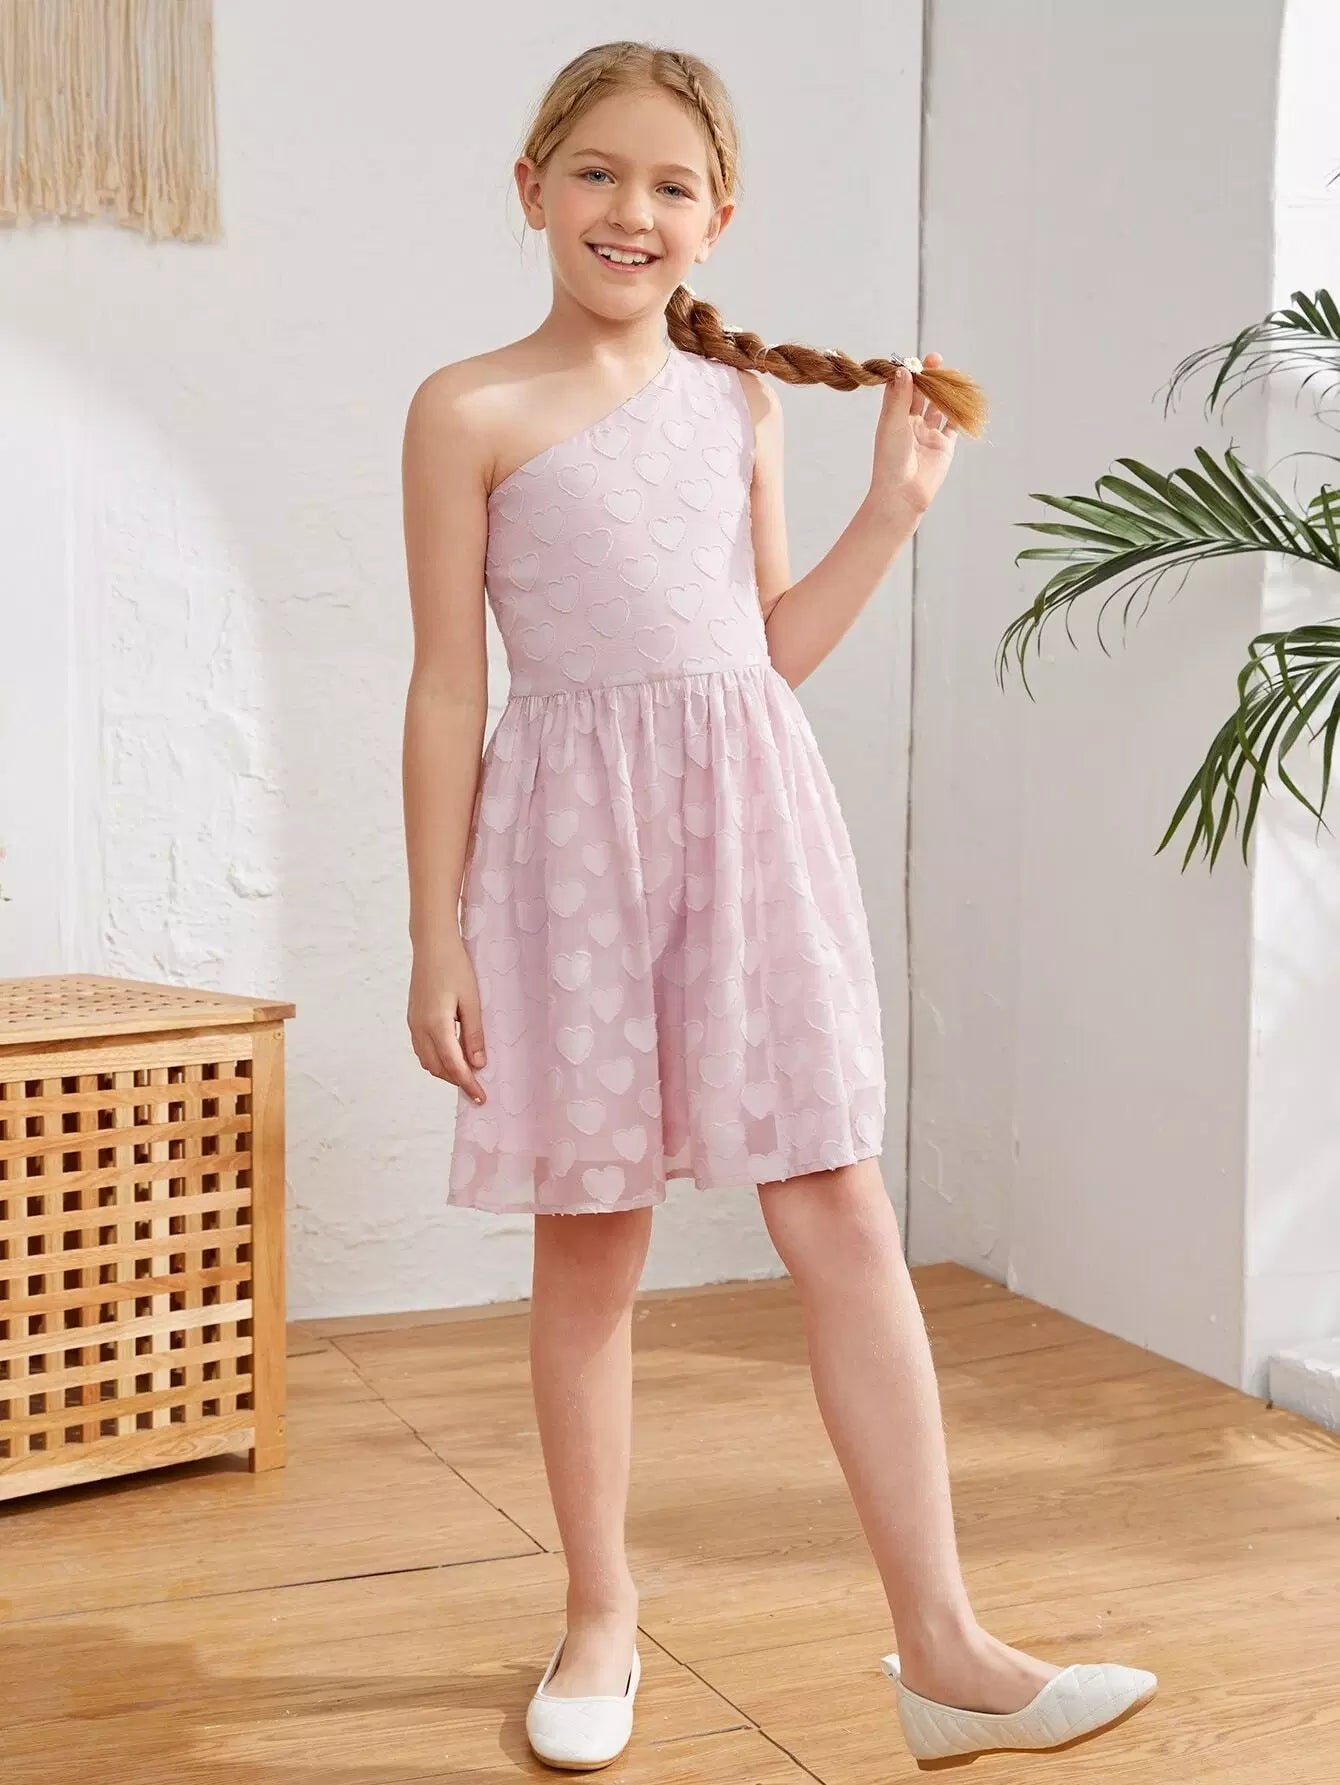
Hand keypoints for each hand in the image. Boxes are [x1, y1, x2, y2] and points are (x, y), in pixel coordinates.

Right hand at [408, 942, 487, 1103]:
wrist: (431, 944)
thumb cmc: (455, 967)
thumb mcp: (472, 1001)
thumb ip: (473, 1035)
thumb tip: (477, 1064)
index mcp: (436, 1025)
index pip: (453, 1065)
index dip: (467, 1085)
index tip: (481, 1098)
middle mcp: (420, 1028)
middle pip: (437, 1068)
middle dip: (456, 1081)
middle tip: (477, 1088)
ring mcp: (413, 1023)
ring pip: (427, 1060)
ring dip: (445, 1071)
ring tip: (467, 1074)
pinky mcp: (413, 1018)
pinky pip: (422, 1049)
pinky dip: (436, 1059)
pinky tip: (451, 1055)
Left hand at [869, 349, 957, 519]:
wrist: (902, 494)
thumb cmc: (890, 460)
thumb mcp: (893, 423)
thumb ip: (900, 397)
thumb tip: (903, 370)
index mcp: (894, 418)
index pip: (902, 389)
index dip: (908, 373)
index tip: (913, 359)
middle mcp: (911, 424)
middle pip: (921, 394)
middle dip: (928, 376)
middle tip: (934, 358)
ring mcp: (928, 434)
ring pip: (939, 406)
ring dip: (944, 390)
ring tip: (949, 373)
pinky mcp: (944, 446)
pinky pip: (954, 424)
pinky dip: (959, 411)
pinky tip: (963, 395)